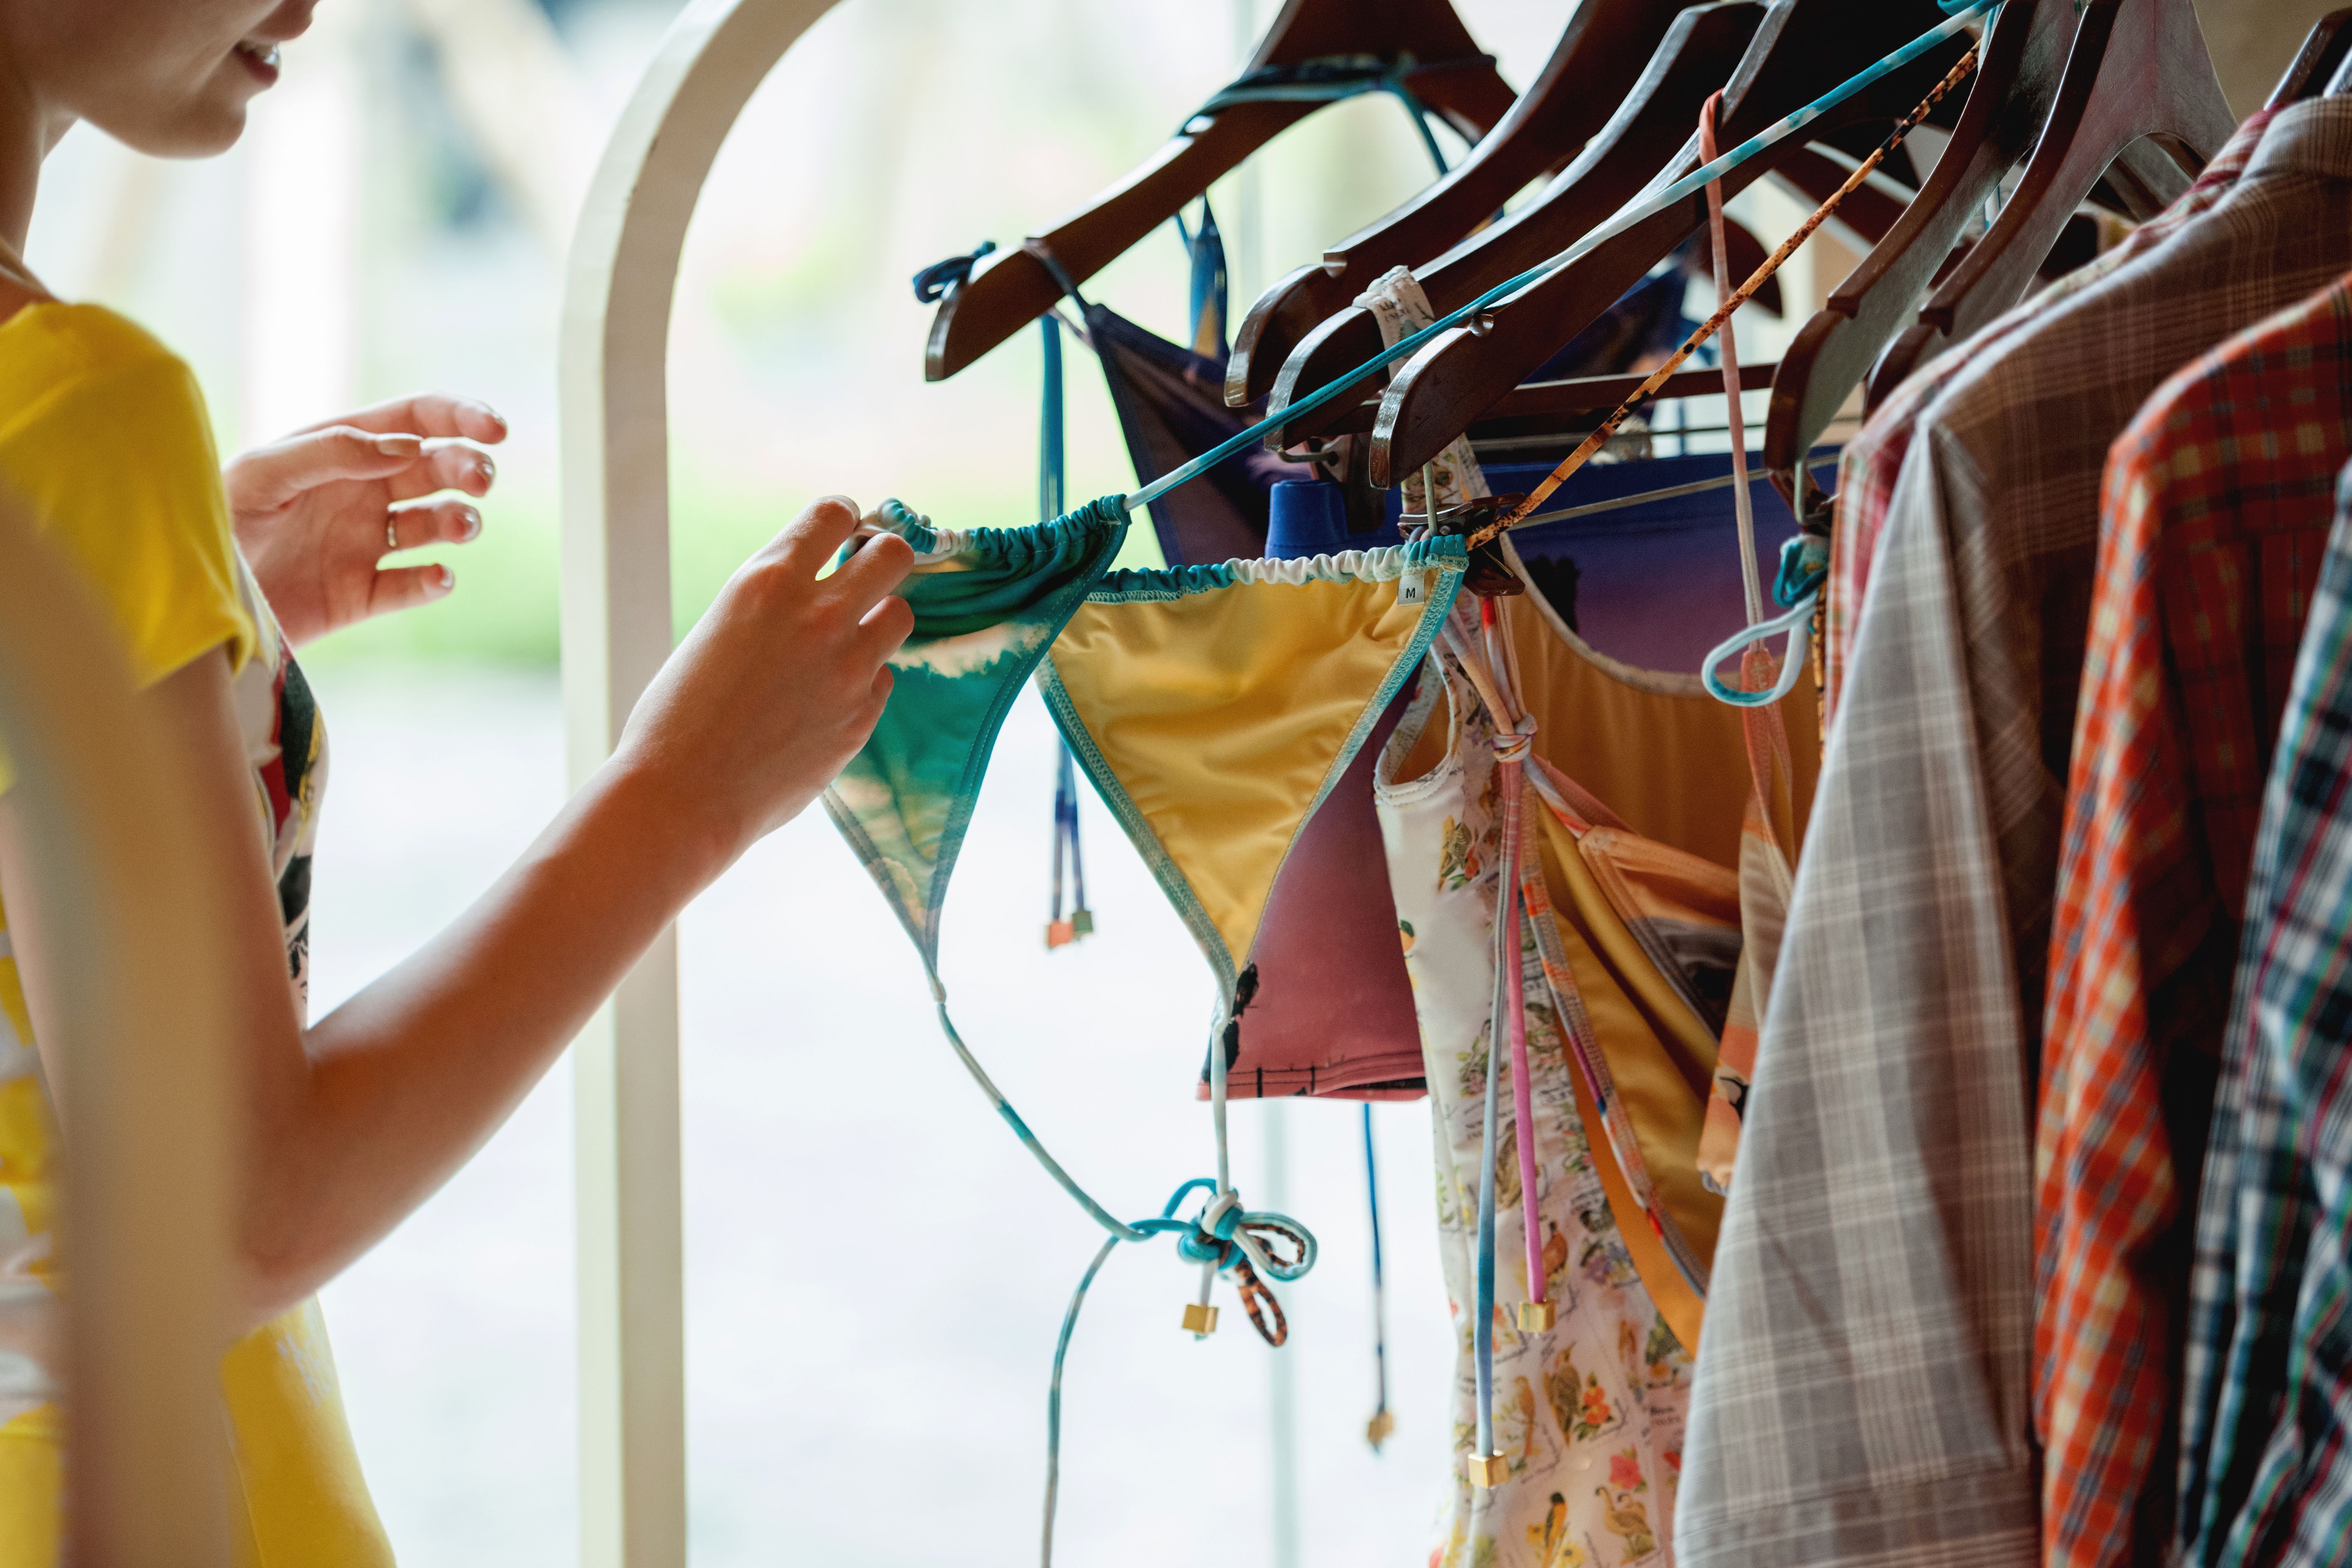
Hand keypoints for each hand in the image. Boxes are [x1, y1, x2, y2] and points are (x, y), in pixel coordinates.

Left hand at [223, 394, 507, 647]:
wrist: (193, 597)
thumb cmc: (215, 521)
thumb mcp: (263, 474)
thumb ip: (332, 452)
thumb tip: (408, 446)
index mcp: (338, 452)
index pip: (412, 422)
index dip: (459, 417)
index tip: (493, 429)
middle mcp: (358, 494)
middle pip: (434, 471)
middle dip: (466, 468)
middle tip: (477, 479)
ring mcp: (363, 545)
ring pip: (435, 526)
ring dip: (459, 521)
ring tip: (461, 526)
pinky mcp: (361, 595)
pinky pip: (411, 587)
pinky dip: (434, 583)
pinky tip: (437, 577)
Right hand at [613, 497, 914, 872]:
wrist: (682, 795)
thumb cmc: (679, 714)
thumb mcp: (719, 627)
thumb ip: (774, 600)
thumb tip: (819, 584)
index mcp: (767, 581)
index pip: (834, 512)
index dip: (844, 519)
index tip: (843, 532)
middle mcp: (817, 615)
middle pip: (892, 553)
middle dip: (881, 557)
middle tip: (864, 575)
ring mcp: (848, 667)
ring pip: (901, 614)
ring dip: (878, 618)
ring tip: (845, 639)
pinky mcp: (862, 715)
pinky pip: (884, 676)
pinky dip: (864, 679)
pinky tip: (827, 697)